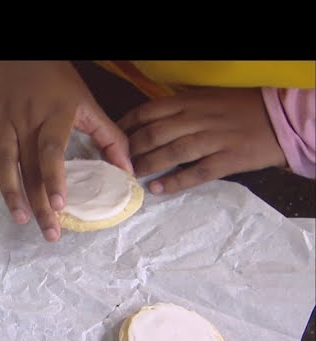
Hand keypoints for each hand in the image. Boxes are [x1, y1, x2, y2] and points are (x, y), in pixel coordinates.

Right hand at [0, 61, 130, 241]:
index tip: (60, 206)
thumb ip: (109, 136)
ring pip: (3, 163)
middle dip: (39, 202)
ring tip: (21, 218)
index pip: (51, 152)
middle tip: (49, 232)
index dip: (54, 179)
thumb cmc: (57, 78)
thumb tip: (127, 170)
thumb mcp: (87, 102)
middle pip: (29, 167)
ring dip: (10, 193)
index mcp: (54, 115)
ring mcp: (2, 122)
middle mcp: (25, 121)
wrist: (17, 51)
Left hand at [118, 88, 286, 193]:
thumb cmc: (238, 109)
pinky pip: (196, 172)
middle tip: (117, 162)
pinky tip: (157, 188)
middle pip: (155, 133)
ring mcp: (214, 139)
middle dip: (132, 149)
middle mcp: (198, 118)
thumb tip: (145, 122)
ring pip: (172, 152)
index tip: (112, 138)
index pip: (148, 111)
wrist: (280, 118)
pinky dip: (175, 181)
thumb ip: (178, 109)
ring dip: (148, 164)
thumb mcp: (206, 99)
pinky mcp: (228, 160)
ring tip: (132, 175)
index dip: (126, 126)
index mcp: (190, 102)